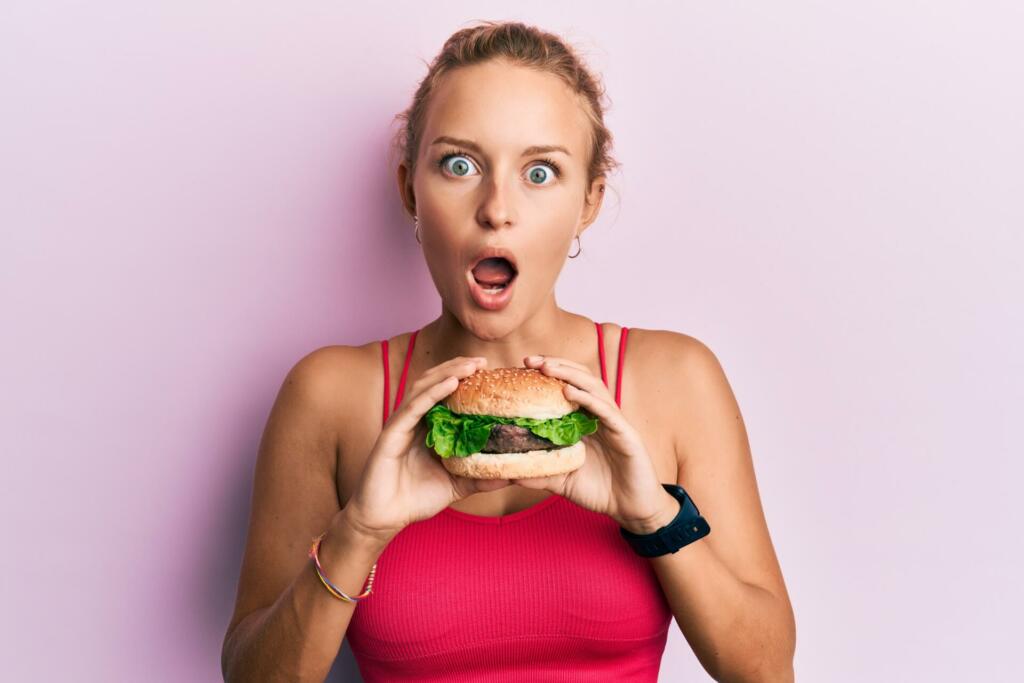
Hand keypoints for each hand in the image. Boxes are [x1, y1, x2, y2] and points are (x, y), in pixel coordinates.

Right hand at [338, 356, 512, 547]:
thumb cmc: (414, 499)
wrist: (383, 519)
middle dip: (458, 368)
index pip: (446, 393)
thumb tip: (513, 475)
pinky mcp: (392, 433)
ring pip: (425, 388)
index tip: (490, 371)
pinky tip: (450, 383)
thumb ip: (480, 477)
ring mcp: (401, 424)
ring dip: (448, 373)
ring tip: (470, 366)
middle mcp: (413, 419)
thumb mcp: (456, 486)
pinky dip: (433, 392)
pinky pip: (414, 407)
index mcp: (427, 427)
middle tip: (483, 362)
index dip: (465, 379)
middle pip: (435, 382)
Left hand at [517, 355, 678, 533]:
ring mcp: (615, 423)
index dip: (548, 375)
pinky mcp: (626, 435)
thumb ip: (541, 473)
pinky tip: (570, 393)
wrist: (632, 509)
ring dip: (570, 374)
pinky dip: (588, 399)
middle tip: (531, 360)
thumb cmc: (600, 491)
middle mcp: (601, 416)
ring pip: (594, 388)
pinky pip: (607, 411)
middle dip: (556, 365)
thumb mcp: (563, 481)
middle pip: (580, 379)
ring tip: (547, 367)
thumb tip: (510, 471)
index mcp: (586, 422)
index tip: (523, 367)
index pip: (567, 387)